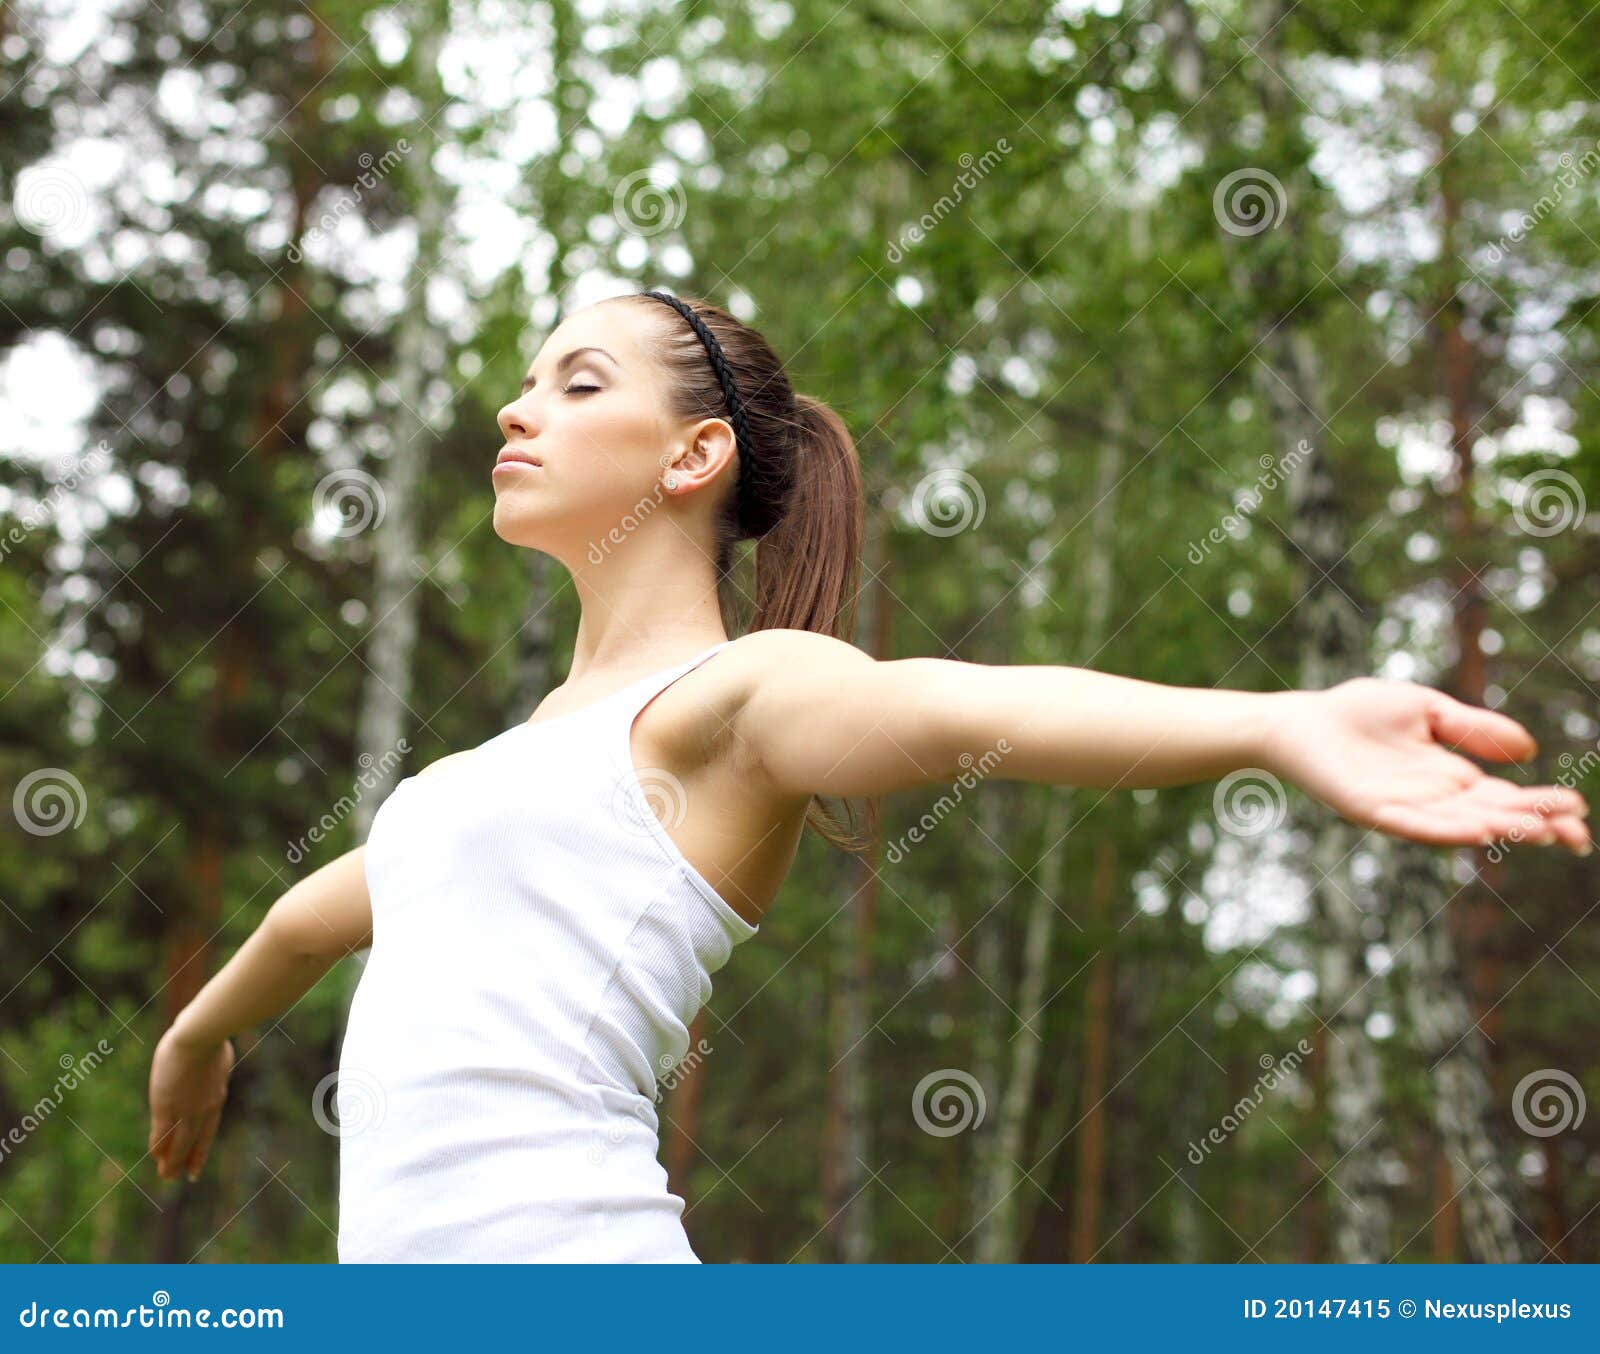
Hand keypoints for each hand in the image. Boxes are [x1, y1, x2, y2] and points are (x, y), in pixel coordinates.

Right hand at [148, 1027, 234, 1182]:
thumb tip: (216, 1063)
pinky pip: (161, 1134)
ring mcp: (186, 1110)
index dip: (201, 1150)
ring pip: (178, 1144)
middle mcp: (204, 1110)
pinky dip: (158, 1146)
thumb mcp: (219, 1058)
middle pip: (194, 1143)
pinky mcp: (167, 1107)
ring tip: (166, 1176)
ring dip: (171, 1162)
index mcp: (217, 1098)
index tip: (196, 1168)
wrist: (200, 1036)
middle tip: (178, 1177)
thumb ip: (215, 1069)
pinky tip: (155, 1156)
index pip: (208, 1131)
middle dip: (185, 1161)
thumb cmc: (211, 1038)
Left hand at [1262, 678, 1591, 852]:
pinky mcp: (1372, 810)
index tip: (1579, 811)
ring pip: (1462, 825)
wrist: (1304, 720)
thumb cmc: (1361, 712)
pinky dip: (1446, 831)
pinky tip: (1477, 832)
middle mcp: (1433, 799)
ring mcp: (1404, 808)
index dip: (1542, 806)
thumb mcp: (1428, 711)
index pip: (1507, 798)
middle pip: (1494, 817)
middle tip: (1578, 834)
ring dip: (1502, 830)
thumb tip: (1529, 749)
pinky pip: (1414, 825)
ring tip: (1542, 833)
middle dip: (1536, 825)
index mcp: (1451, 777)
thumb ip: (1472, 728)